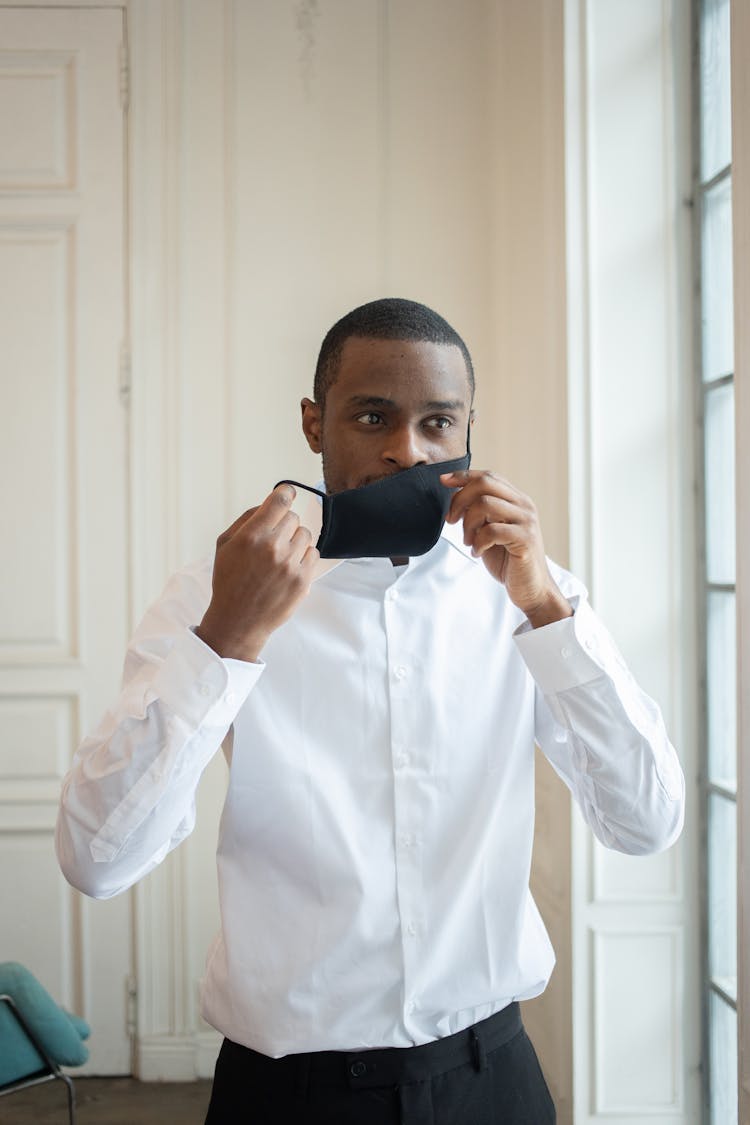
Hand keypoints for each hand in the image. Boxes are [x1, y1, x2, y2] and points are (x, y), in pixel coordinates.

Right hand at [196, 484, 318, 661]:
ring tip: (280, 556)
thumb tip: (269, 504)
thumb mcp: (225, 545)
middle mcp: (272, 548)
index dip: (285, 493)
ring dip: (295, 541)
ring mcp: (289, 564)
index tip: (287, 493)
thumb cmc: (229, 580)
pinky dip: (304, 557)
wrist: (238, 620)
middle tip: (273, 540)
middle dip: (284, 525)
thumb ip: (246, 519)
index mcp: (251, 536)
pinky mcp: (302, 580)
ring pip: (305, 534)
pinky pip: (313, 553)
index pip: (279, 501)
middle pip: (293, 517)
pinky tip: (289, 567)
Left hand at [441, 470, 571, 627]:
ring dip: (468, 524)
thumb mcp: (489, 531)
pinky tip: (478, 552)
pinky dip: (478, 542)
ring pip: (486, 504)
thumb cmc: (509, 561)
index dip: (463, 476)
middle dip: (460, 499)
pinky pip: (492, 530)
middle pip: (485, 484)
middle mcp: (524, 506)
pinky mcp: (525, 539)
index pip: (489, 476)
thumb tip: (455, 496)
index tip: (443, 481)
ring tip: (469, 542)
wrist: (531, 589)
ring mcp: (527, 521)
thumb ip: (478, 513)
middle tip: (451, 520)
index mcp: (517, 501)